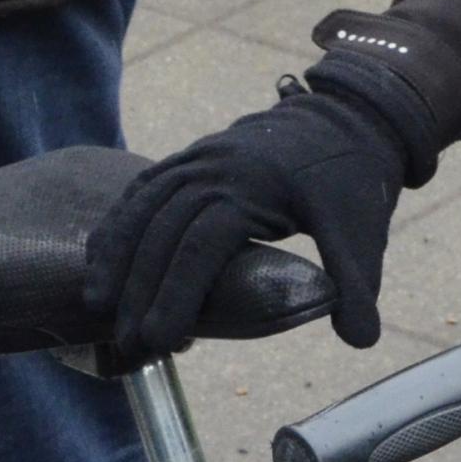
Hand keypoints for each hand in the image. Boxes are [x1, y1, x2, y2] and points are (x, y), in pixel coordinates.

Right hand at [90, 63, 425, 355]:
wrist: (345, 118)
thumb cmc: (350, 184)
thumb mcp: (362, 234)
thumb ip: (357, 288)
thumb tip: (360, 340)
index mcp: (252, 189)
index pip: (201, 248)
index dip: (177, 296)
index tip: (160, 339)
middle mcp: (214, 170)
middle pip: (161, 233)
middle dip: (139, 290)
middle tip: (127, 342)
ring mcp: (196, 159)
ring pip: (142, 208)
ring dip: (117, 257)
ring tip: (98, 306)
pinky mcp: (188, 158)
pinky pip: (142, 189)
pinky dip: (118, 223)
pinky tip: (101, 260)